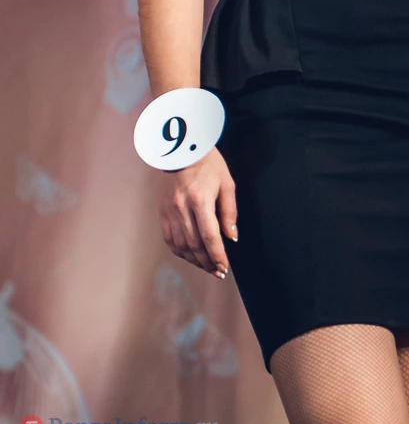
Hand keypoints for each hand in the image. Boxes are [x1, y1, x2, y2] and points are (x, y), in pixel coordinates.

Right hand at [157, 147, 236, 278]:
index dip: (217, 255)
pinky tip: (191, 256)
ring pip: (181, 245)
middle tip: (219, 272)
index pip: (209, 236)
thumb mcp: (226, 183)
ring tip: (207, 266)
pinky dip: (180, 251)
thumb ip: (229, 212)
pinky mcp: (162, 212)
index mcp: (199, 199)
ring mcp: (169, 211)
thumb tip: (232, 237)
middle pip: (194, 244)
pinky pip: (169, 239)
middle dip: (207, 262)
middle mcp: (181, 208)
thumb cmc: (209, 164)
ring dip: (194, 260)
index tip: (224, 267)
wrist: (182, 151)